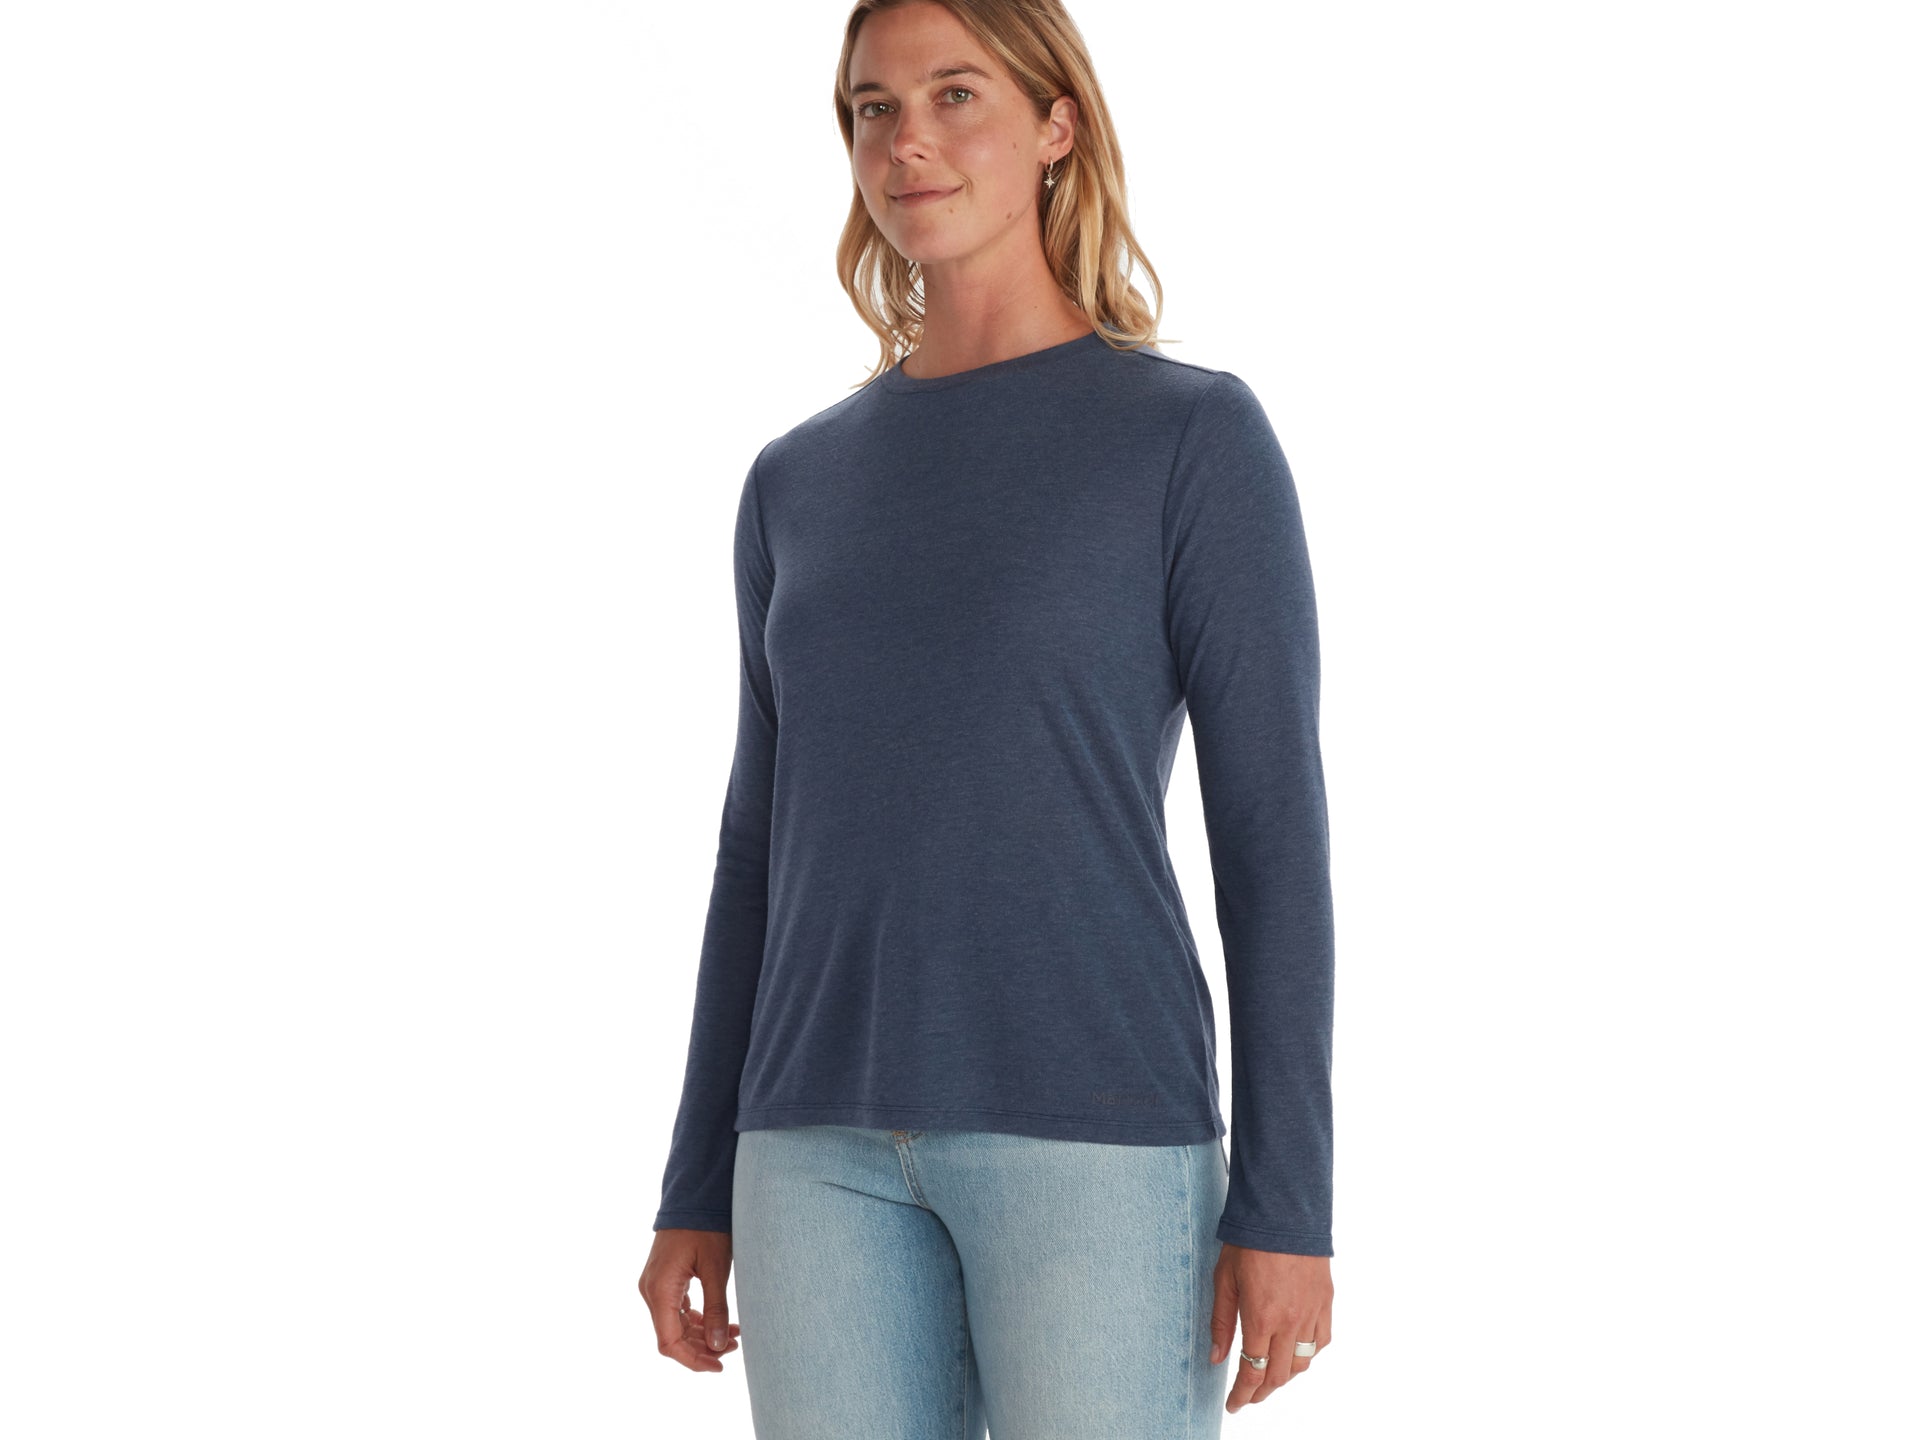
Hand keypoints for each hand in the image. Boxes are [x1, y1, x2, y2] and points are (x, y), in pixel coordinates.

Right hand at [640, 1228, 741, 1372]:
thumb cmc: (705, 1226)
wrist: (694, 1194)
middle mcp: (651, 1290)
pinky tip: (719, 1322)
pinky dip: (697, 1320)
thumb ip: (716, 1308)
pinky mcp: (664, 1279)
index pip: (670, 1342)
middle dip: (702, 1348)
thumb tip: (719, 1346)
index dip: (693, 1360)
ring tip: (733, 1335)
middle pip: (672, 1336)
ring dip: (702, 1334)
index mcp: (660, 1290)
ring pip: (675, 1324)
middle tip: (734, 1348)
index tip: (719, 1366)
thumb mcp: (716, 1268)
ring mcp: (655, 1285)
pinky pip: (676, 1310)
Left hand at [1209, 1245, 1331, 1413]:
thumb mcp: (1224, 1280)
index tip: (1234, 1404)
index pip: (1252, 1371)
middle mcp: (1290, 1322)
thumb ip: (1222, 1322)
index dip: (1242, 1394)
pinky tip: (1296, 1353)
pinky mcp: (1325, 1301)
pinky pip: (1321, 1341)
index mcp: (1261, 1318)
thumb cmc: (1249, 1241)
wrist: (1285, 1211)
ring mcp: (1312, 1312)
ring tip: (1269, 1378)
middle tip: (1248, 1396)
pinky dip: (1309, 1355)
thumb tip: (1217, 1358)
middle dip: (1261, 1392)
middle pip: (1278, 1375)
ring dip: (1284, 1377)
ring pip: (1302, 1363)